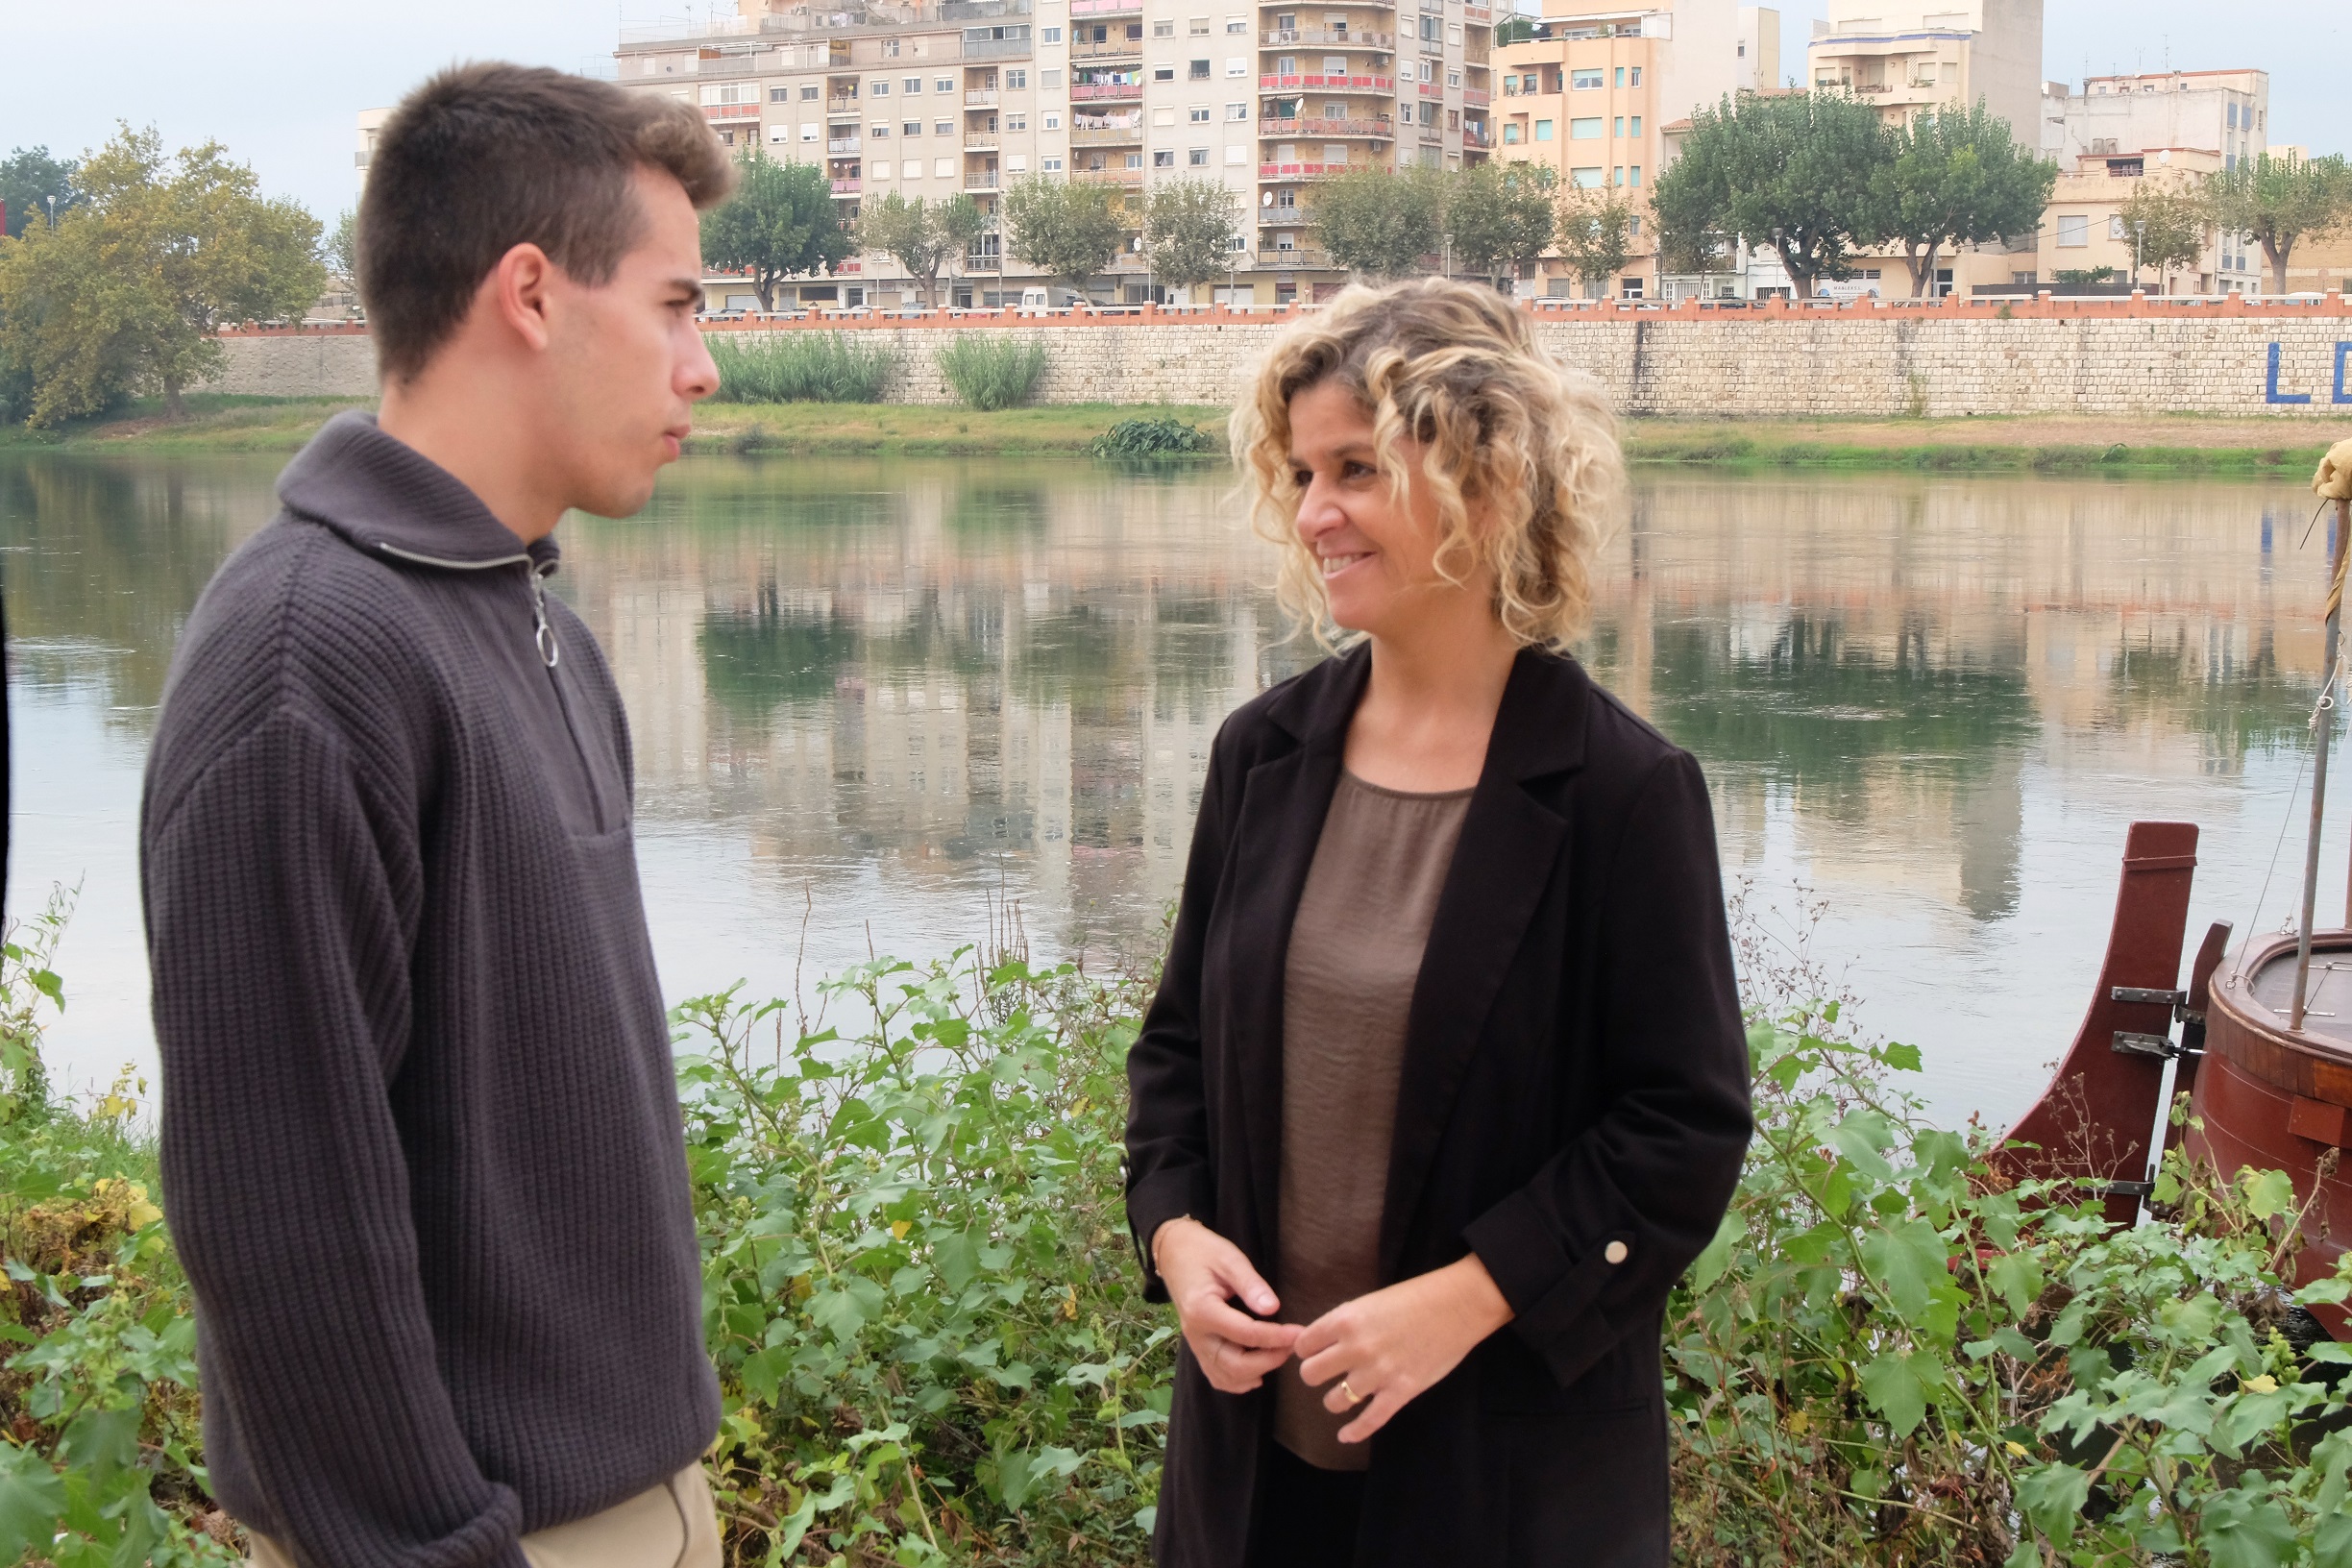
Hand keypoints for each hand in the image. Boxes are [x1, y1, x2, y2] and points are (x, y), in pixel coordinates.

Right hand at [1153, 1218, 1302, 1393]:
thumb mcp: (1230, 1259)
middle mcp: (1196, 1334)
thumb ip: (1251, 1284)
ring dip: (1257, 1372)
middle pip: (1235, 1365)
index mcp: (1202, 1310)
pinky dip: (1239, 1381)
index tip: (1300, 1333)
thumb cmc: (1204, 1252)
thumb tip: (1272, 1308)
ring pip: (1227, 1377)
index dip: (1276, 1337)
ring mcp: (1195, 1345)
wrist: (1175, 1254)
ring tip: (1280, 1353)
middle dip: (1269, 1360)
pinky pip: (1217, 1377)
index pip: (1246, 1334)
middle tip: (1293, 1344)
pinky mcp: (1198, 1349)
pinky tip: (1258, 1371)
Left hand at [1294, 1255, 1512, 1443]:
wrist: (1458, 1306)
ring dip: (1335, 1401)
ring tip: (1340, 1397)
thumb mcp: (1370, 1301)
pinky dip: (1354, 1432)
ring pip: (1334, 1401)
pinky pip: (1369, 1421)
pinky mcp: (1400, 1392)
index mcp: (1345, 1320)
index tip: (1313, 1352)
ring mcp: (1378, 1373)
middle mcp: (1356, 1348)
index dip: (1306, 1349)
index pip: (1304, 1345)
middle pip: (1311, 1374)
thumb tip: (1321, 1341)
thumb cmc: (1415, 1297)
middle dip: (1315, 1375)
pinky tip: (1345, 1435)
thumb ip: (1345, 1323)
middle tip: (1326, 1373)